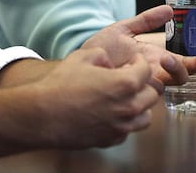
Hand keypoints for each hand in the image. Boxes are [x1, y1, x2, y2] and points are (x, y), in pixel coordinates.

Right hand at [31, 47, 158, 147]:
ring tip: (125, 98)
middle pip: (151, 94)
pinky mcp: (111, 139)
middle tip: (130, 79)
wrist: (44, 115)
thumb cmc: (61, 85)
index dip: (140, 62)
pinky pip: (128, 130)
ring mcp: (121, 126)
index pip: (146, 70)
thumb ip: (101, 54)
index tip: (134, 61)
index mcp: (125, 83)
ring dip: (139, 105)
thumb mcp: (81, 57)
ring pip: (145, 116)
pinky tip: (111, 113)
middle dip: (143, 84)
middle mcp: (128, 107)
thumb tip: (108, 61)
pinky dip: (125, 121)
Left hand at [82, 5, 195, 85]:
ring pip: (165, 86)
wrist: (78, 61)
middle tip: (167, 56)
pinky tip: (134, 72)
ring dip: (166, 73)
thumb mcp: (124, 29)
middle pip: (179, 78)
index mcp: (154, 58)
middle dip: (181, 67)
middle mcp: (152, 73)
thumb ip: (145, 20)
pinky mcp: (130, 91)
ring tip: (158, 60)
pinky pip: (144, 93)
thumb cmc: (101, 47)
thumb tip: (169, 8)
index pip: (182, 64)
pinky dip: (143, 81)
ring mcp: (141, 83)